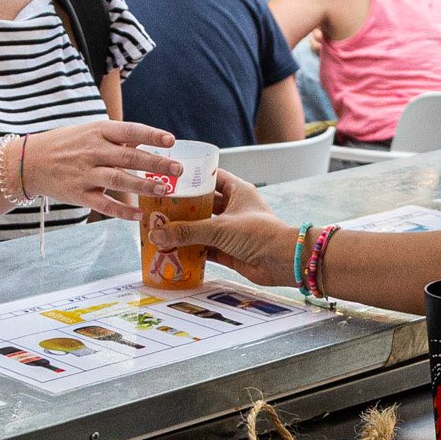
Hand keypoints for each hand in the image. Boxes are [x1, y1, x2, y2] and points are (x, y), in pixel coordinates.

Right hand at [15, 119, 173, 221]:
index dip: (150, 135)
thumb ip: (117, 138)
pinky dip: (121, 211)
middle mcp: (92, 151)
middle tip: (178, 170)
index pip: (129, 131)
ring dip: (142, 186)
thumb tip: (150, 141)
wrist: (29, 162)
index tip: (171, 141)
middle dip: (155, 163)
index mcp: (97, 132)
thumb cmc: (66, 144)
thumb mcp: (89, 132)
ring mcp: (85, 174)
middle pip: (128, 157)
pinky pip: (103, 204)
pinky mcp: (79, 195)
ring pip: (118, 180)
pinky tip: (138, 215)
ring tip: (163, 190)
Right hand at [166, 171, 306, 283]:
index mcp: (238, 191)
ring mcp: (232, 231)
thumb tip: (157, 233)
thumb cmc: (259, 233)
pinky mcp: (230, 251)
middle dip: (184, 208)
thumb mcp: (220, 228)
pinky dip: (192, 250)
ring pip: (203, 228)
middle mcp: (235, 209)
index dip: (193, 178)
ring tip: (161, 229)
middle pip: (204, 204)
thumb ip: (187, 231)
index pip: (212, 178)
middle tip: (160, 208)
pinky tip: (174, 251)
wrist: (283, 261)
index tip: (172, 179)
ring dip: (185, 230)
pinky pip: (206, 248)